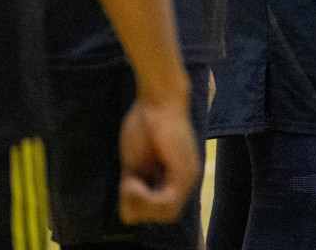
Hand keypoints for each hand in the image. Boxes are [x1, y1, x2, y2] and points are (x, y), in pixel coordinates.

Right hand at [117, 92, 199, 224]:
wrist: (157, 99)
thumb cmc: (144, 122)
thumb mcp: (136, 161)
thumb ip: (139, 182)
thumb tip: (132, 203)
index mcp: (176, 176)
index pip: (159, 209)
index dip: (137, 204)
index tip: (126, 184)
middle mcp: (187, 179)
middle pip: (164, 215)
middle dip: (138, 207)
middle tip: (126, 184)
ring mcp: (189, 176)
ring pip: (166, 214)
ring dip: (141, 203)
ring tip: (129, 181)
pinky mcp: (185, 172)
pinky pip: (166, 204)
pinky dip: (145, 198)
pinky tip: (133, 181)